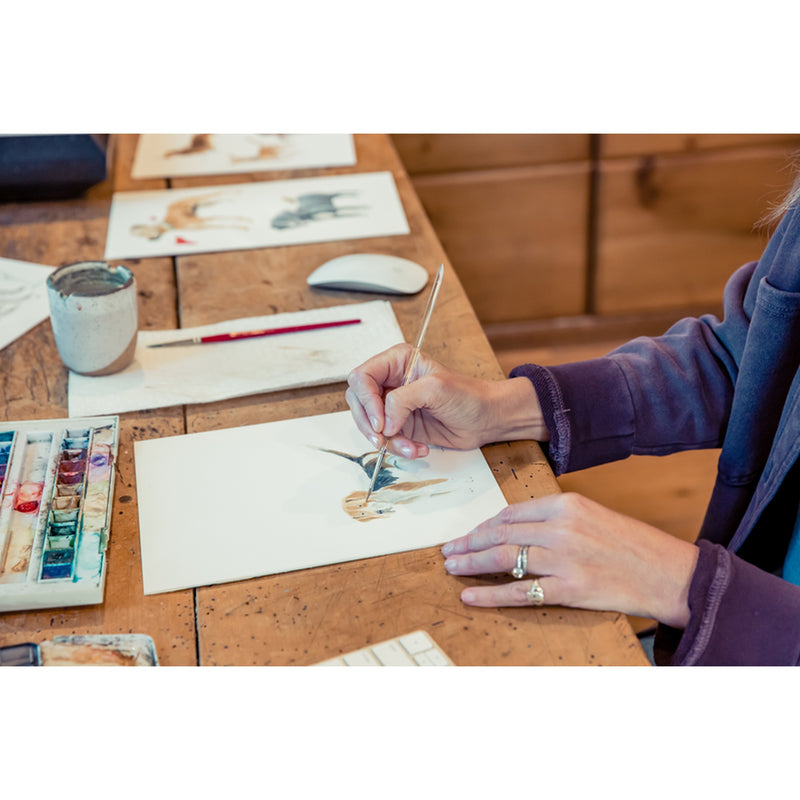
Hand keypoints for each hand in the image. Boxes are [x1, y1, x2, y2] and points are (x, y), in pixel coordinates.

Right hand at [346, 343, 547, 457]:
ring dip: (388, 441)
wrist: (487, 419)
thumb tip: (384, 423)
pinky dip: (398, 449)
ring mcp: (393, 405)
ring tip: (411, 447)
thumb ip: (403, 400)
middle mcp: (390, 381)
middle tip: (383, 438)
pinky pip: (386, 440)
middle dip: (369, 424)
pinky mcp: (400, 425)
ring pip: (369, 425)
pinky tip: (418, 449)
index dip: (366, 401)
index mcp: (396, 361)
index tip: (380, 421)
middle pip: (358, 402)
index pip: (362, 377)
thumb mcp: (435, 389)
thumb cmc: (468, 396)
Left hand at [441, 492, 698, 628]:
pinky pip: (520, 593)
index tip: (470, 534)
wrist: (670, 574)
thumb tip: (516, 528)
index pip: (511, 512)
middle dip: (470, 543)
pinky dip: (490, 595)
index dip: (484, 525)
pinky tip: (470, 596)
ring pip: (504, 559)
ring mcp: (565, 559)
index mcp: (567, 504)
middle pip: (501, 533)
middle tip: (449, 550)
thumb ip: (556, 518)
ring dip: (472, 564)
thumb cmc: (632, 545)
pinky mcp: (571, 590)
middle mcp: (562, 528)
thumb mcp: (593, 516)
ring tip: (452, 568)